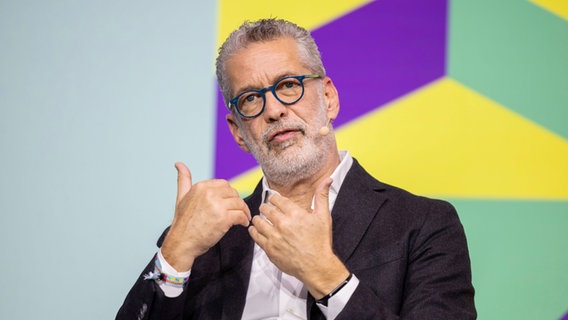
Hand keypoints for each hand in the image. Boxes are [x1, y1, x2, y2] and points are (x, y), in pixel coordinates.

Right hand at [161, 162, 250, 270]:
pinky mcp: (224, 218)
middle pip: (233, 193)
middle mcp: (209, 193)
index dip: (229, 194)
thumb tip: (179, 164)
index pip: (224, 184)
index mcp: (201, 187)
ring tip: (244, 217)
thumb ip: (183, 179)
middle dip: (237, 202)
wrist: (181, 242)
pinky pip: (241, 215)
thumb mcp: (181, 197)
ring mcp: (217, 205)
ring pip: (239, 203)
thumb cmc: (183, 223)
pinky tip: (243, 223)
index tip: (230, 202)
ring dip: (244, 211)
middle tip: (239, 210)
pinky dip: (244, 219)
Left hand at [248, 178, 348, 298]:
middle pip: (266, 209)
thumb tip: (327, 180)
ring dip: (258, 219)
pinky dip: (254, 231)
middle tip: (265, 209)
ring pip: (258, 222)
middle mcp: (283, 224)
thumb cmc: (320, 242)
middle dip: (265, 207)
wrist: (317, 266)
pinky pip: (256, 236)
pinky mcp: (269, 249)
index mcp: (295, 214)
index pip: (276, 199)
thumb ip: (322, 197)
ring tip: (259, 219)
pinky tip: (255, 230)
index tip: (273, 200)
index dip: (273, 198)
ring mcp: (274, 237)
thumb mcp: (324, 217)